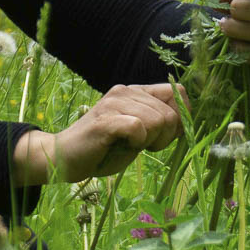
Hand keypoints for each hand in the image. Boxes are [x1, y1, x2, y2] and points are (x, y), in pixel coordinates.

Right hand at [12, 83, 184, 183]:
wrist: (64, 158)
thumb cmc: (104, 149)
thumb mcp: (138, 134)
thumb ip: (158, 123)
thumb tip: (185, 120)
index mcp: (135, 91)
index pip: (177, 93)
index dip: (180, 118)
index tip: (164, 137)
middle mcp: (125, 91)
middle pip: (170, 113)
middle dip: (164, 138)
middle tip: (142, 146)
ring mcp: (113, 103)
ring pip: (157, 121)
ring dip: (149, 142)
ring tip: (128, 145)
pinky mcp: (104, 120)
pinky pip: (138, 128)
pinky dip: (136, 142)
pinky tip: (121, 145)